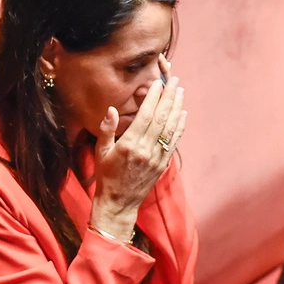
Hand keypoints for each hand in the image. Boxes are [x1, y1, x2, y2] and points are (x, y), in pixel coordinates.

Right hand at [89, 56, 185, 241]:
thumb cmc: (106, 176)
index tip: (158, 83)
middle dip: (170, 97)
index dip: (154, 98)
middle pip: (162, 118)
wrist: (118, 202)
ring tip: (181, 91)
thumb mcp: (100, 152)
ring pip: (171, 128)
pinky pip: (174, 142)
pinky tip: (183, 114)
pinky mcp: (163, 164)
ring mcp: (156, 158)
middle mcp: (145, 150)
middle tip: (175, 81)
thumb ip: (106, 130)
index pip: (146, 116)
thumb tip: (112, 109)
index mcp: (129, 145)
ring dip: (178, 108)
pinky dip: (180, 126)